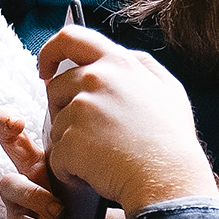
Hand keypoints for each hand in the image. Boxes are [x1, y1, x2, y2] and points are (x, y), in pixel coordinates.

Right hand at [0, 114, 127, 218]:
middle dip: (5, 131)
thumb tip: (129, 156)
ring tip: (60, 209)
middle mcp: (34, 181)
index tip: (27, 107)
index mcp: (56, 167)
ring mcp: (21, 207)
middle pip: (11, 148)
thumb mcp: (116, 201)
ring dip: (35, 194)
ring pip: (10, 185)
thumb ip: (115, 179)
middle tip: (12, 123)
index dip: (28, 119)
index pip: (42, 135)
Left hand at [36, 25, 216, 212]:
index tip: (46, 70)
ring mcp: (80, 110)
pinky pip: (56, 155)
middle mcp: (96, 79)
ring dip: (71, 143)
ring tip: (104, 157)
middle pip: (56, 88)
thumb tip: (122, 55)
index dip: (51, 52)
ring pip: (56, 124)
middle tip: (90, 134)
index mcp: (118, 63)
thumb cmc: (173, 142)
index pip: (71, 39)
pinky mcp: (69, 141)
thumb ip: (143, 66)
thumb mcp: (169, 90)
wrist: (168, 180)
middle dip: (64, 110)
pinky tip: (97, 173)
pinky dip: (71, 170)